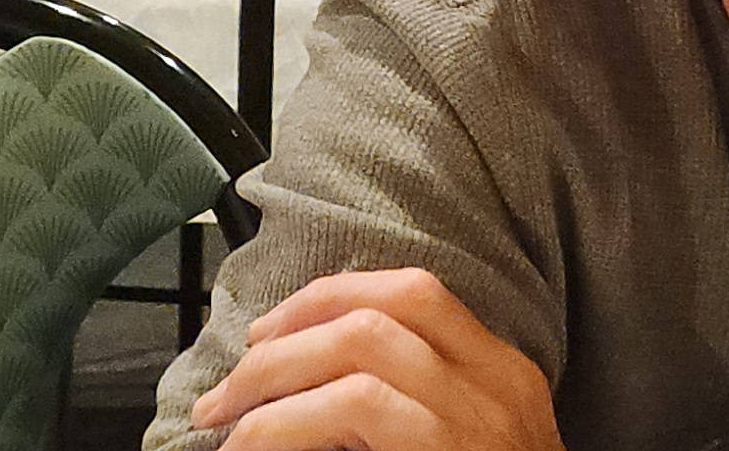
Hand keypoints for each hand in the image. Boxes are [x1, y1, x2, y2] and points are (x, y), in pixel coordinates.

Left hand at [190, 267, 561, 450]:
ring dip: (274, 370)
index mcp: (503, 375)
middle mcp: (496, 382)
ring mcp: (476, 415)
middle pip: (386, 305)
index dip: (334, 295)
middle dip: (291, 326)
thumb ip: (424, 411)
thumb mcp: (472, 449)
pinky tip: (250, 446)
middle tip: (232, 380)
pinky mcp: (441, 449)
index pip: (418, 293)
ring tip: (224, 412)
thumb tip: (319, 389)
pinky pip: (351, 404)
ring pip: (361, 341)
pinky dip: (283, 421)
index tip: (275, 330)